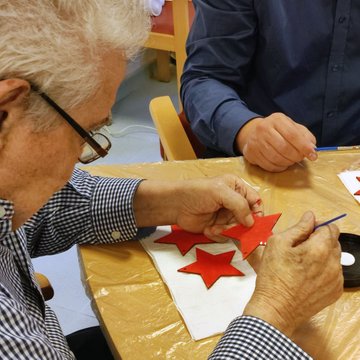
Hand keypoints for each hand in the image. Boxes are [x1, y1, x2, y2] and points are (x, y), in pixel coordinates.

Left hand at [174, 175, 262, 238]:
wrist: (176, 205)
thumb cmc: (197, 192)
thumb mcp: (220, 192)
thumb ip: (239, 205)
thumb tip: (252, 222)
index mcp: (237, 187)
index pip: (255, 201)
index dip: (257, 212)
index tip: (254, 223)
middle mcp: (234, 201)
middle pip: (248, 218)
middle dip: (239, 225)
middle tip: (229, 226)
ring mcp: (226, 215)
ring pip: (238, 229)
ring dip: (227, 231)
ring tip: (214, 228)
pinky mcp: (218, 227)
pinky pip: (227, 236)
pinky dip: (219, 234)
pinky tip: (208, 229)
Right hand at [236, 113, 317, 171]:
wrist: (254, 133)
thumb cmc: (278, 131)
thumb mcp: (292, 127)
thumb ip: (305, 136)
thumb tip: (312, 148)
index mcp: (277, 119)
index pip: (293, 135)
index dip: (304, 147)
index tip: (313, 156)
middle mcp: (264, 128)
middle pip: (284, 148)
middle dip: (296, 156)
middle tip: (300, 158)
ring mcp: (255, 141)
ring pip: (275, 158)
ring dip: (287, 163)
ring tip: (291, 160)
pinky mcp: (251, 152)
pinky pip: (268, 165)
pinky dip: (278, 167)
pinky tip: (282, 164)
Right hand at [243, 211, 342, 336]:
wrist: (276, 307)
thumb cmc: (273, 274)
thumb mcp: (278, 243)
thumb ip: (298, 228)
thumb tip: (310, 217)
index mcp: (319, 249)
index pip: (330, 227)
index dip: (317, 226)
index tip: (305, 232)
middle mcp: (333, 263)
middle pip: (334, 241)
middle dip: (320, 240)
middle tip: (300, 248)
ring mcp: (336, 279)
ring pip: (335, 257)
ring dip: (322, 255)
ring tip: (302, 264)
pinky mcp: (335, 292)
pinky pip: (334, 273)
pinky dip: (324, 270)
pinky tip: (307, 275)